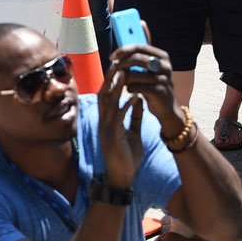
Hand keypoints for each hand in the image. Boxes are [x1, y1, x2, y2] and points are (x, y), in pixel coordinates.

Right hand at [96, 52, 144, 190]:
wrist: (122, 178)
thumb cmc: (126, 156)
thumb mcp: (132, 132)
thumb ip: (134, 116)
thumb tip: (137, 99)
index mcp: (108, 120)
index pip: (107, 95)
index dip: (111, 80)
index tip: (120, 65)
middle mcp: (104, 121)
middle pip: (104, 94)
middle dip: (110, 78)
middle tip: (119, 62)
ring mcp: (106, 129)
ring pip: (108, 103)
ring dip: (116, 88)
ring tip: (124, 73)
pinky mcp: (113, 137)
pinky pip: (118, 118)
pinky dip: (126, 106)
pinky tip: (134, 97)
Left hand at [106, 43, 177, 124]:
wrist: (166, 107)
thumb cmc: (153, 86)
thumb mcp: (149, 70)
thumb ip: (138, 60)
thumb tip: (117, 54)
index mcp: (163, 57)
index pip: (140, 47)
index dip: (124, 50)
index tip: (112, 56)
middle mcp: (165, 66)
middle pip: (137, 58)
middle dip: (122, 63)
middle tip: (113, 68)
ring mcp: (163, 79)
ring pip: (135, 74)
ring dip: (124, 78)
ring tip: (121, 82)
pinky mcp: (159, 91)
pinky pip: (137, 87)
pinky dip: (130, 88)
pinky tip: (129, 90)